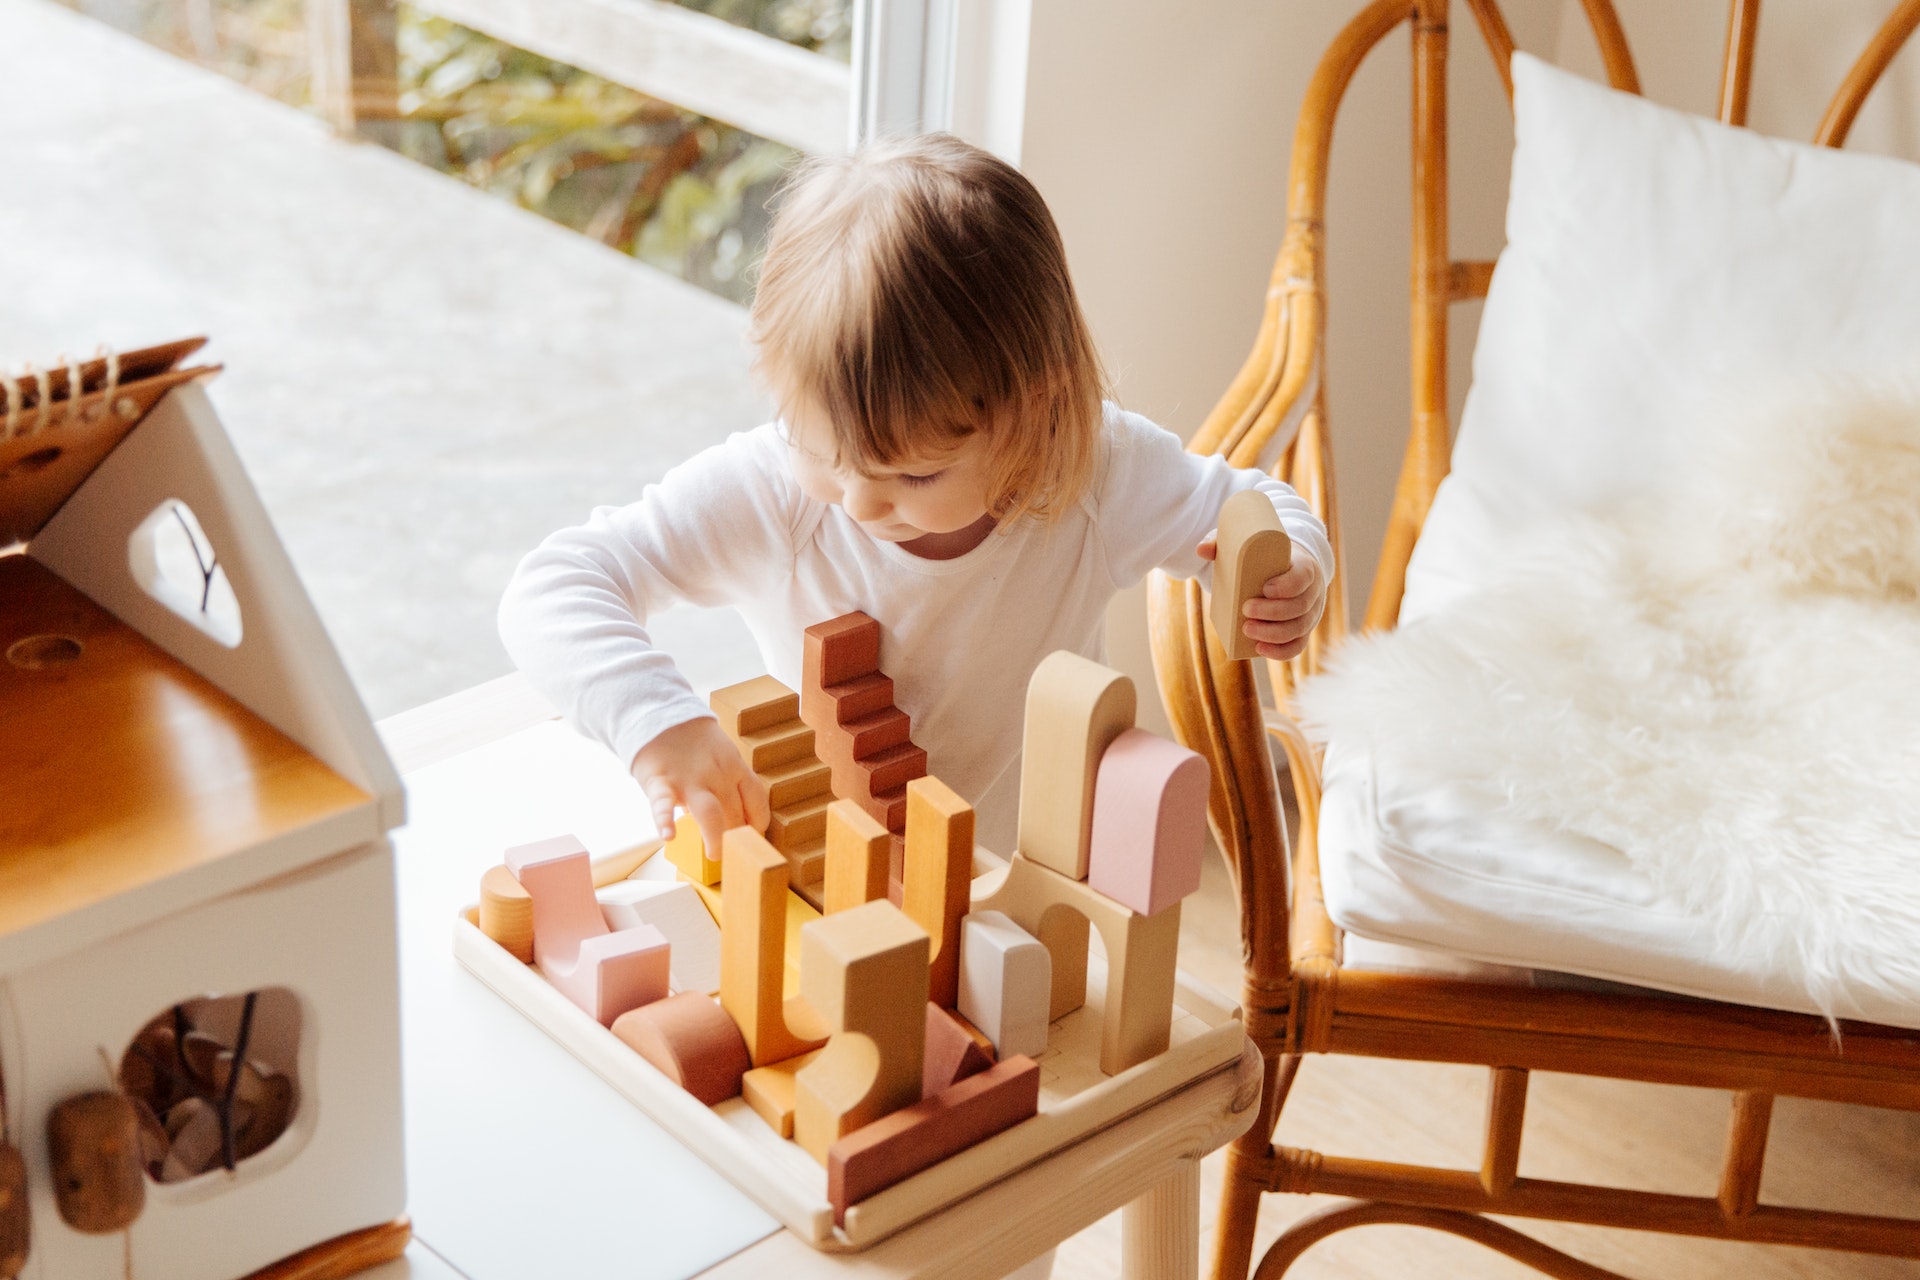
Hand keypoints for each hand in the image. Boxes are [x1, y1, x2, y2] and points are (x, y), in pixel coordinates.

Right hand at [629, 718, 768, 856]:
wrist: (660, 715)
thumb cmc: (693, 745)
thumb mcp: (722, 756)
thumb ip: (732, 783)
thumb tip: (741, 817)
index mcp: (735, 767)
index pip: (756, 799)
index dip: (758, 822)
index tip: (754, 839)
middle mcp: (716, 775)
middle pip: (735, 811)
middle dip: (736, 837)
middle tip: (734, 856)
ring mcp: (689, 779)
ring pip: (709, 812)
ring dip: (715, 836)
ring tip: (715, 856)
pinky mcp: (660, 781)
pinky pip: (663, 803)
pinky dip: (664, 820)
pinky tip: (667, 836)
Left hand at [1196, 538, 1325, 661]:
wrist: (1288, 573)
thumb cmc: (1266, 559)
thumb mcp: (1250, 548)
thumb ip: (1226, 546)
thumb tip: (1201, 550)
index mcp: (1305, 567)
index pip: (1304, 577)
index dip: (1287, 585)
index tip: (1265, 588)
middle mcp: (1312, 592)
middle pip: (1300, 606)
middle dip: (1273, 612)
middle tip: (1246, 610)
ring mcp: (1310, 615)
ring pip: (1298, 629)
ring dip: (1272, 633)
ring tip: (1246, 630)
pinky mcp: (1302, 632)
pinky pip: (1297, 646)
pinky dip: (1279, 651)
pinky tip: (1259, 649)